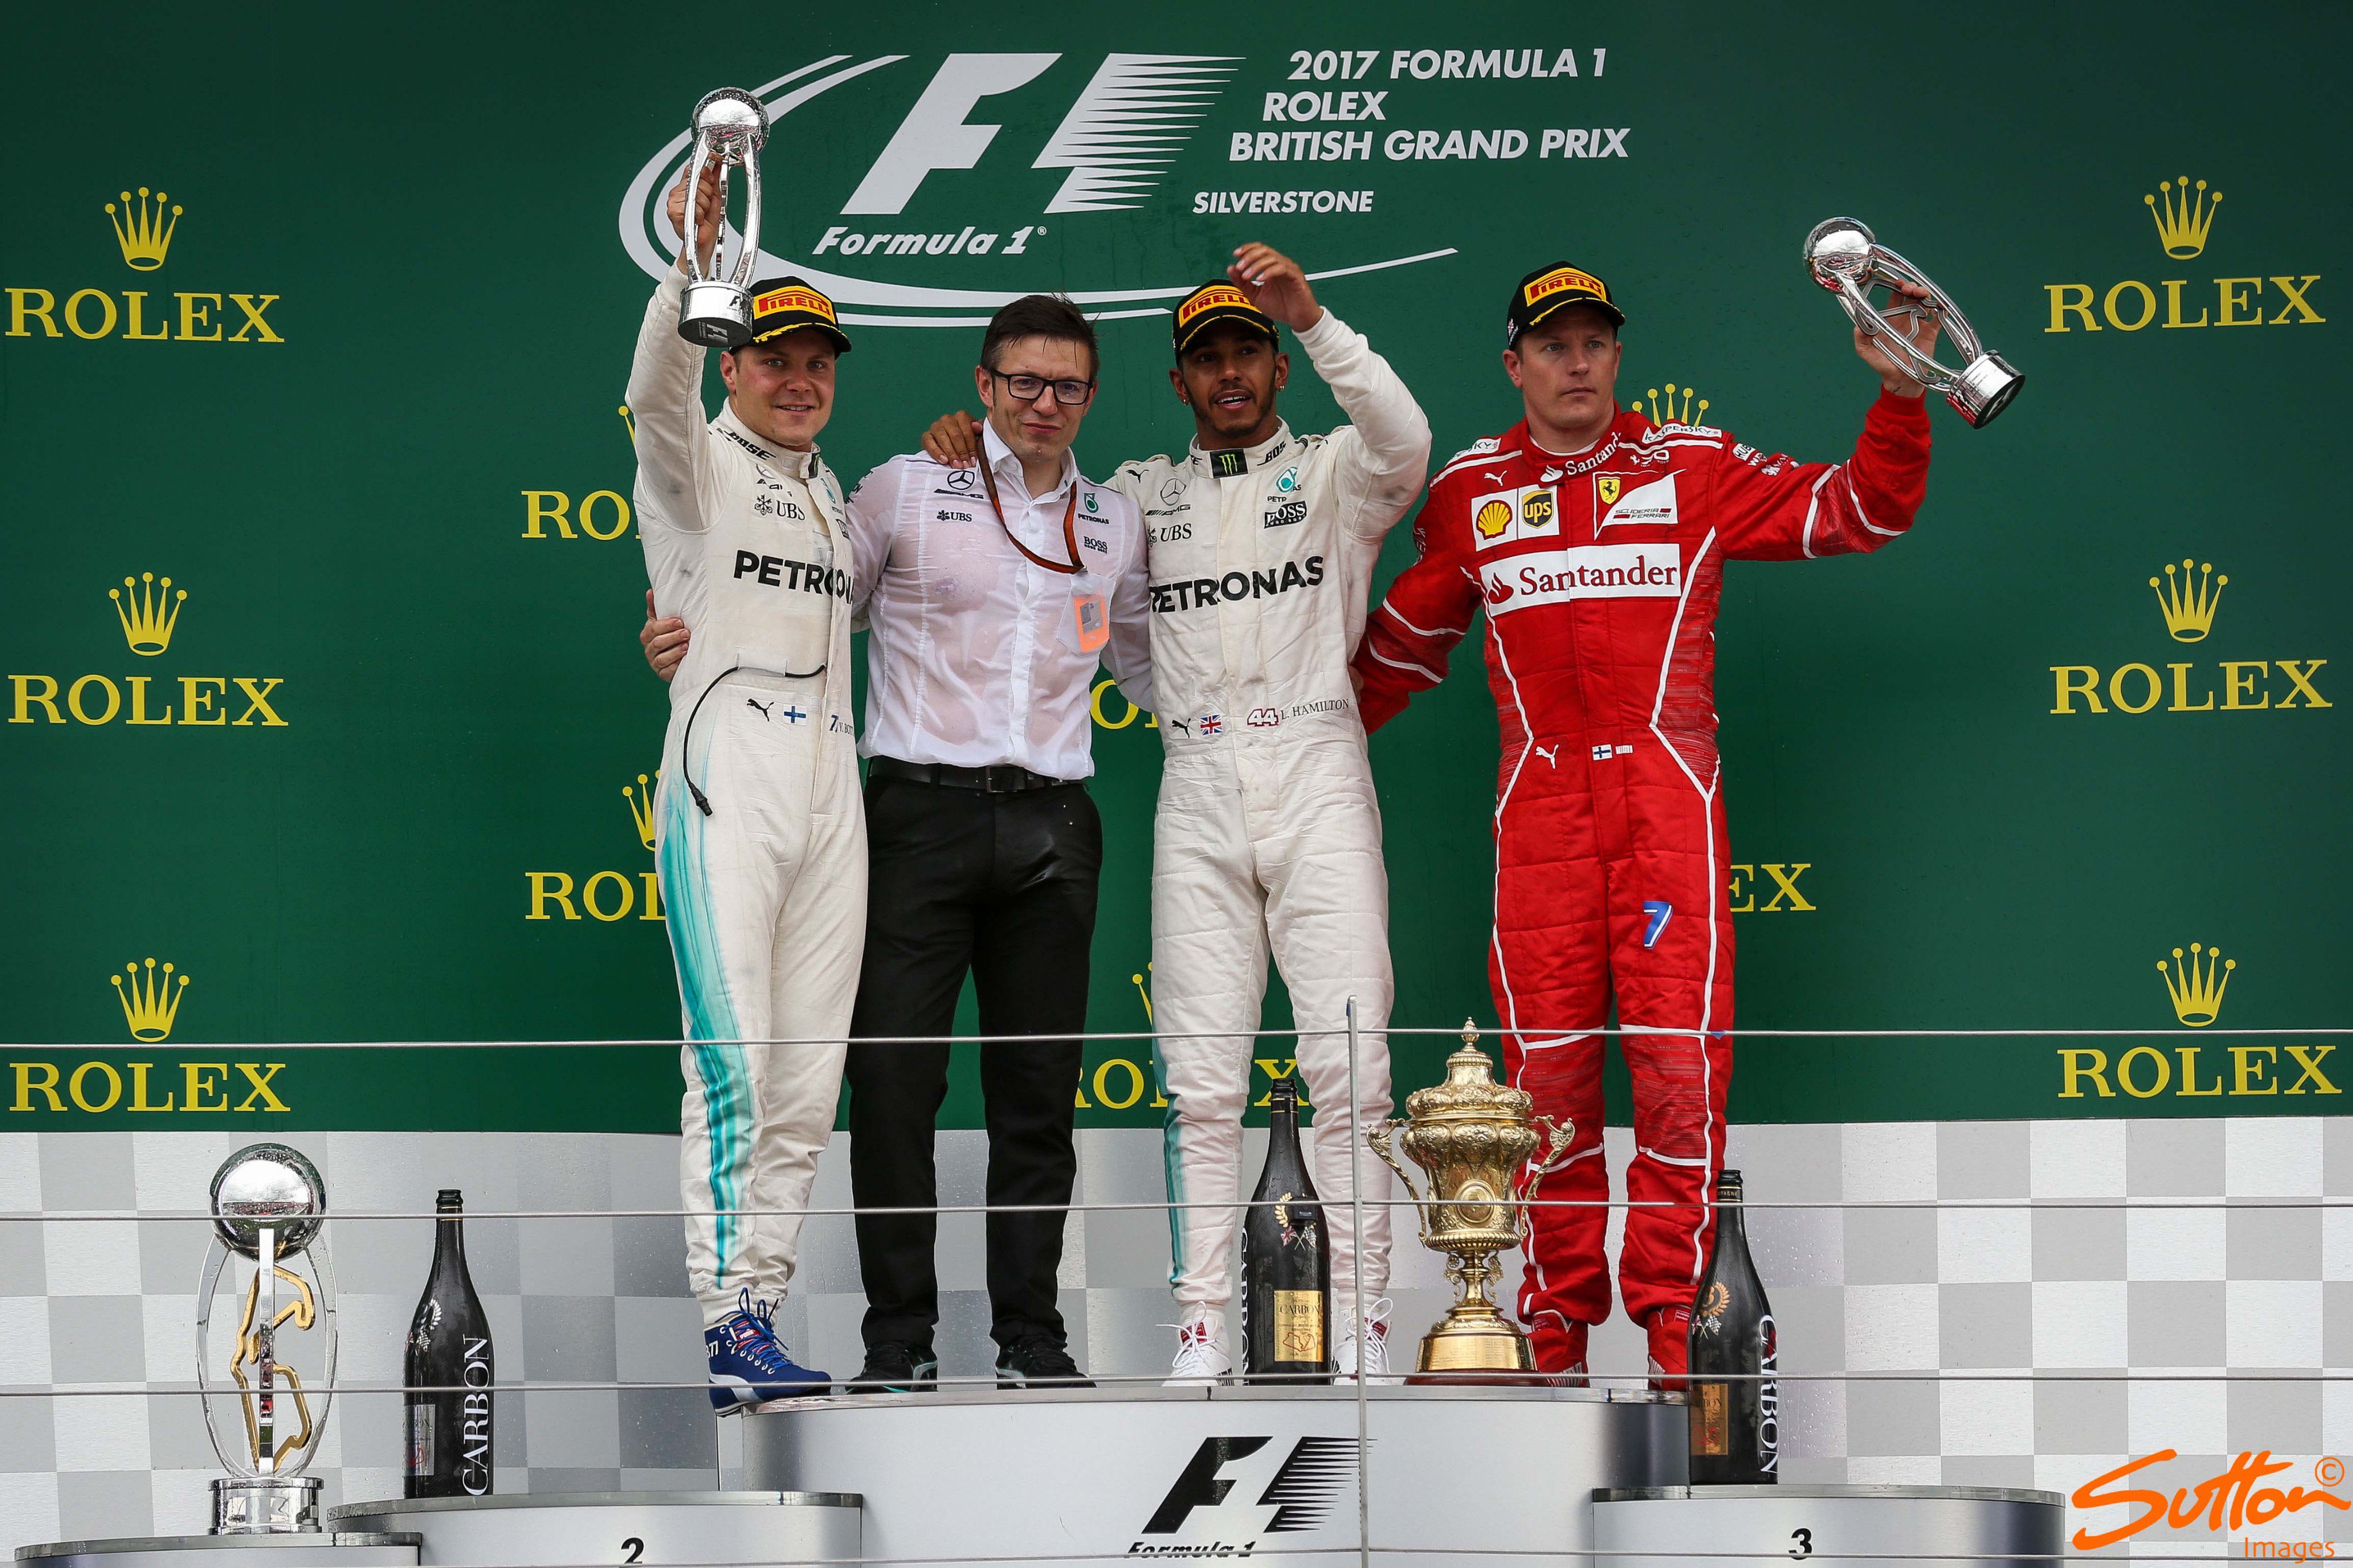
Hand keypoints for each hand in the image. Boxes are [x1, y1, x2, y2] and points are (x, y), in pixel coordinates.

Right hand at [641, 589, 688, 682]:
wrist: (678, 656)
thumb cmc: (670, 635)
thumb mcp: (664, 621)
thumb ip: (656, 608)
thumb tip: (651, 591)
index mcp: (648, 634)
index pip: (653, 628)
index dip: (666, 625)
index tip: (679, 621)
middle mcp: (649, 649)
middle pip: (657, 643)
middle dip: (673, 637)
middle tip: (686, 633)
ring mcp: (655, 663)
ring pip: (662, 658)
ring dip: (675, 651)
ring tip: (687, 646)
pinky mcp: (662, 674)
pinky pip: (668, 671)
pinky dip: (676, 665)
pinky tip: (685, 660)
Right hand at [665, 161, 724, 275]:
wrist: (704, 242)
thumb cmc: (707, 222)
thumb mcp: (714, 196)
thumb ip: (713, 178)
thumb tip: (716, 162)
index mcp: (686, 186)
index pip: (694, 169)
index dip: (707, 174)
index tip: (712, 181)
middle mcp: (677, 192)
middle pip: (697, 181)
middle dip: (708, 195)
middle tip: (706, 206)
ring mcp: (673, 201)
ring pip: (696, 194)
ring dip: (704, 206)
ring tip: (702, 214)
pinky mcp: (673, 211)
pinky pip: (692, 206)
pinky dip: (699, 215)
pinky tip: (697, 220)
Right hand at [920, 410, 983, 466]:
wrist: (950, 448)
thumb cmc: (966, 441)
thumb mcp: (976, 436)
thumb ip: (979, 430)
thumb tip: (977, 426)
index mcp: (961, 416)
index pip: (968, 431)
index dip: (971, 447)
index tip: (973, 460)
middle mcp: (947, 419)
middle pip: (956, 435)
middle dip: (962, 452)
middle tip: (965, 465)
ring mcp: (936, 426)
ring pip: (943, 438)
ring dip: (951, 454)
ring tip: (956, 465)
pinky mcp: (926, 435)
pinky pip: (929, 443)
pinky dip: (936, 452)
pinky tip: (944, 460)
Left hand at [1227, 243, 1322, 331]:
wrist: (1297, 319)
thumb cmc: (1280, 307)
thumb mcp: (1255, 296)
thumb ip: (1242, 283)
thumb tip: (1230, 268)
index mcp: (1271, 266)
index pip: (1259, 249)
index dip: (1247, 249)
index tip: (1235, 255)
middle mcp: (1280, 264)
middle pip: (1264, 250)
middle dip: (1249, 256)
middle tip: (1239, 267)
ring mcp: (1289, 269)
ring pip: (1272, 258)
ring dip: (1256, 265)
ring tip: (1246, 276)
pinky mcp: (1296, 276)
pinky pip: (1282, 268)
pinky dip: (1269, 272)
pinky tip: (1260, 279)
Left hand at [1854, 280, 1941, 397]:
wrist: (1900, 381)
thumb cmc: (1882, 365)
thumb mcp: (1866, 352)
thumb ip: (1860, 338)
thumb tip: (1858, 325)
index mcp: (1890, 318)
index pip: (1895, 296)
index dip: (1897, 287)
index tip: (1898, 283)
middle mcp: (1905, 318)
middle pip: (1912, 295)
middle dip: (1912, 287)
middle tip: (1910, 289)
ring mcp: (1919, 324)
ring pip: (1925, 302)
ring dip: (1925, 295)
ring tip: (1922, 295)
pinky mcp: (1931, 333)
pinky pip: (1939, 318)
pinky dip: (1941, 310)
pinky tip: (1940, 307)